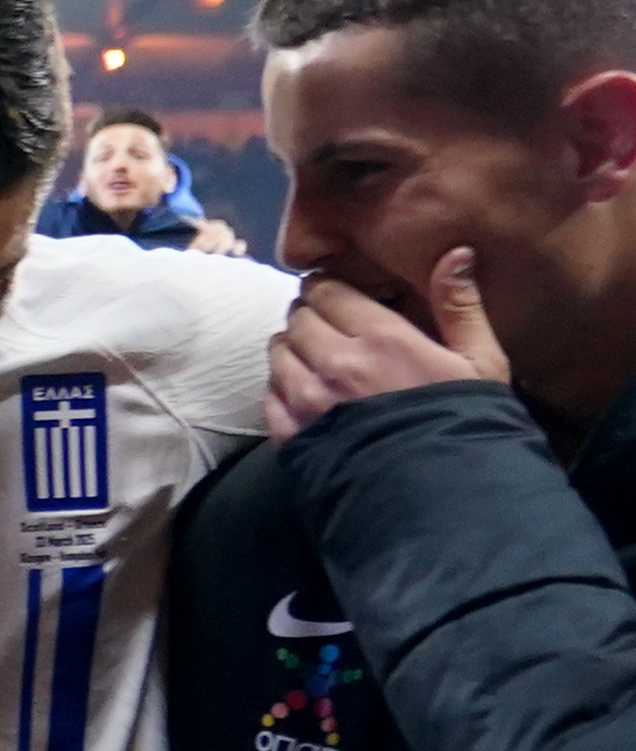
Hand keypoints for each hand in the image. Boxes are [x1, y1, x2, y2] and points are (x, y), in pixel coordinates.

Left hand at [271, 252, 506, 433]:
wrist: (442, 498)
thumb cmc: (467, 423)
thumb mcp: (480, 363)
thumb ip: (460, 305)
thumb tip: (456, 252)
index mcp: (381, 339)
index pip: (328, 291)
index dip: (328, 289)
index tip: (337, 295)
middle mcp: (335, 363)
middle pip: (298, 318)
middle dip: (310, 315)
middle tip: (329, 325)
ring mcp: (308, 400)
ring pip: (277, 352)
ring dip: (292, 348)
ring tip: (317, 357)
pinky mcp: (291, 434)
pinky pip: (270, 392)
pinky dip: (281, 385)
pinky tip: (306, 391)